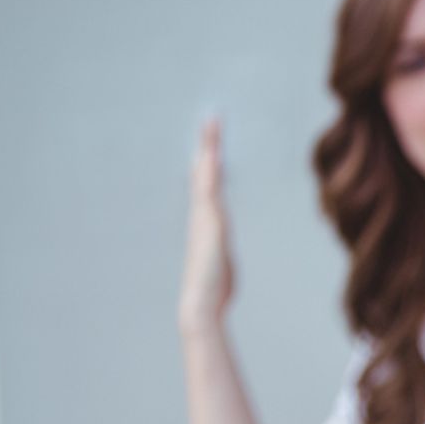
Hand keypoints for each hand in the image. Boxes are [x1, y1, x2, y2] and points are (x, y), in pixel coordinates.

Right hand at [178, 118, 234, 334]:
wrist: (201, 303)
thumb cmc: (214, 290)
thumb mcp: (222, 266)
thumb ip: (222, 256)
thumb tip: (221, 259)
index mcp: (207, 223)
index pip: (209, 186)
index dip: (210, 164)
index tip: (211, 144)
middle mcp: (203, 216)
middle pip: (206, 173)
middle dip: (208, 146)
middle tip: (211, 120)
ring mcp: (205, 218)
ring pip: (207, 176)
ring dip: (209, 150)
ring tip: (212, 125)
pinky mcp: (210, 224)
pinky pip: (210, 190)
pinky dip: (211, 172)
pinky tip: (214, 156)